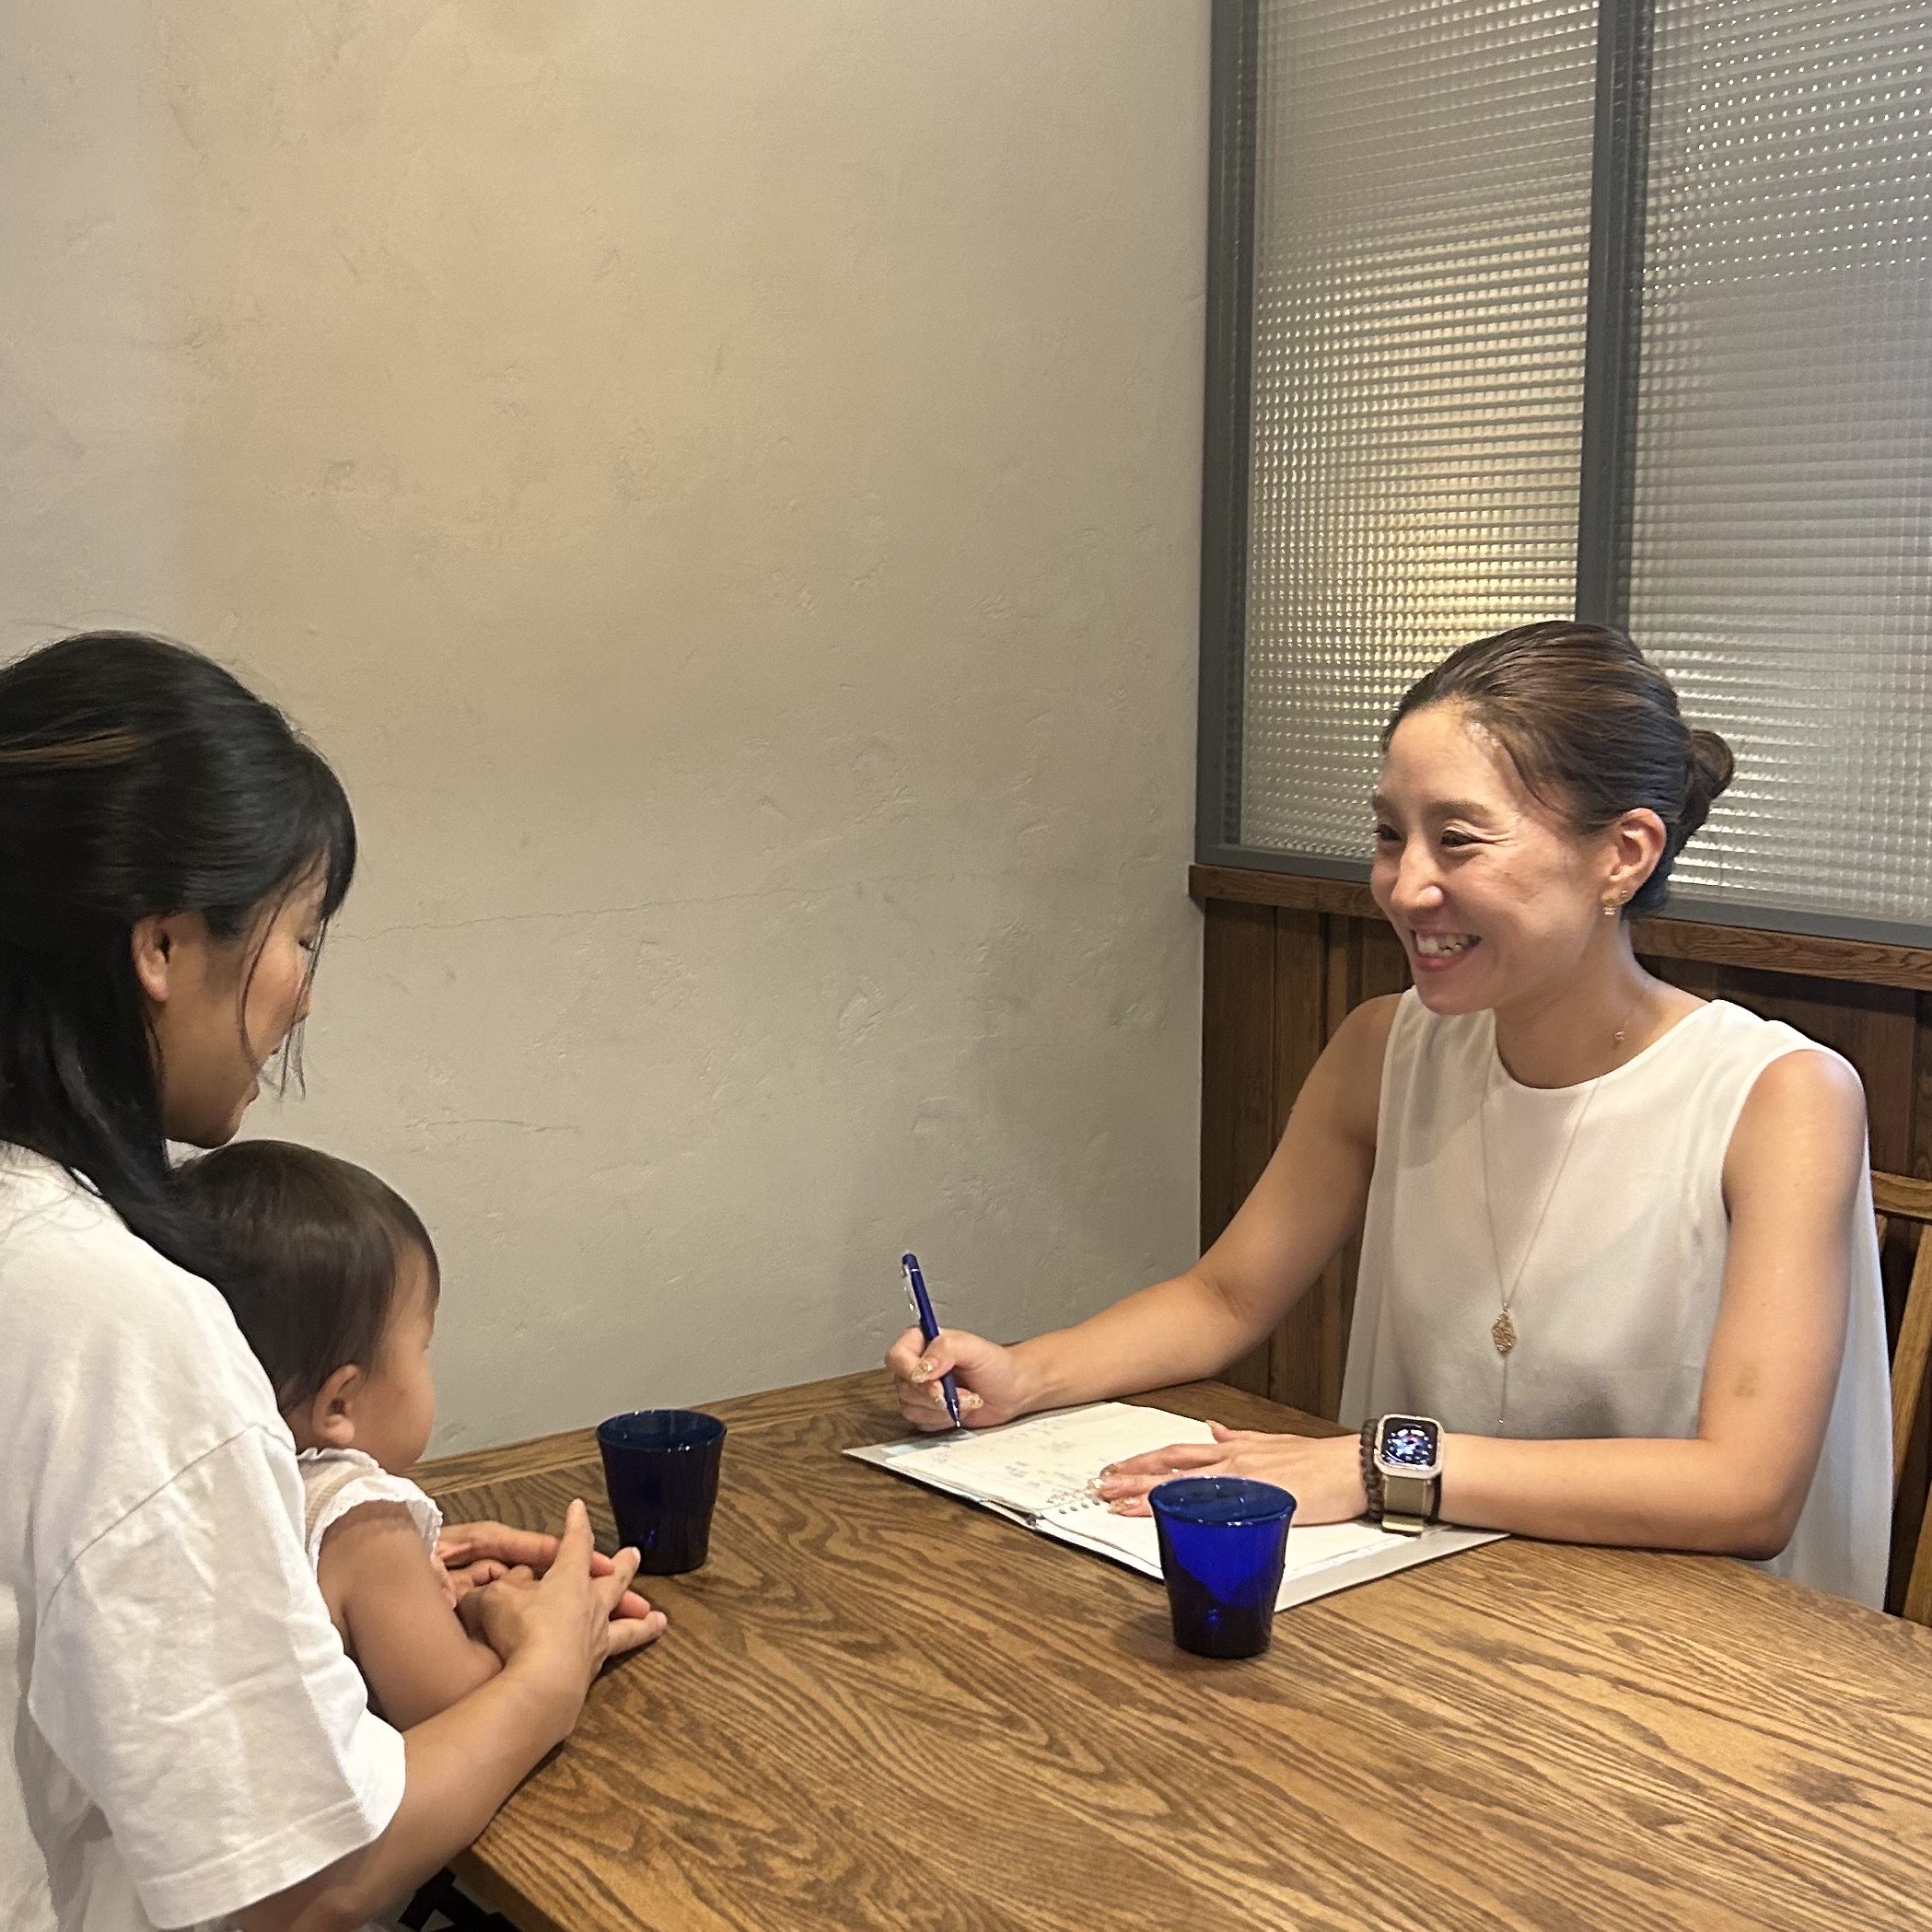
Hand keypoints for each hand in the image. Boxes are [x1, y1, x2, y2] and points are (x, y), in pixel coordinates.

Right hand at [455, 1501, 666, 1714]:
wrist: (543, 1683)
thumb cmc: (522, 1633)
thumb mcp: (493, 1601)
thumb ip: (490, 1590)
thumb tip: (485, 1589)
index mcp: (570, 1579)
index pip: (576, 1543)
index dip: (576, 1525)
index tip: (579, 1509)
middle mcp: (591, 1606)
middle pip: (614, 1580)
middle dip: (623, 1565)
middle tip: (634, 1555)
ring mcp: (596, 1640)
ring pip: (627, 1624)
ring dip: (642, 1620)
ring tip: (659, 1620)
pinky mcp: (592, 1672)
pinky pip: (613, 1656)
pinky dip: (622, 1653)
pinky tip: (614, 1658)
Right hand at [885, 1326, 1031, 1431]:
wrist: (1010, 1390)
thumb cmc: (996, 1366)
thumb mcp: (974, 1349)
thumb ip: (947, 1348)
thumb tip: (924, 1365)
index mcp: (921, 1342)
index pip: (897, 1357)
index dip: (912, 1372)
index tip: (937, 1381)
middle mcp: (915, 1365)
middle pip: (903, 1386)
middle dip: (935, 1395)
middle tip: (961, 1392)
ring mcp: (918, 1390)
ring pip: (910, 1408)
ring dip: (942, 1408)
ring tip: (966, 1398)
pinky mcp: (925, 1412)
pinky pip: (921, 1422)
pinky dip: (943, 1420)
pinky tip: (959, 1410)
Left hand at [1094, 1425, 1367, 1522]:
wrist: (1357, 1466)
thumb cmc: (1322, 1461)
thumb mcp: (1275, 1443)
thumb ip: (1240, 1438)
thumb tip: (1214, 1429)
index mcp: (1235, 1451)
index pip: (1178, 1454)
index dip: (1145, 1461)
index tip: (1117, 1467)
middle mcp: (1233, 1462)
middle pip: (1172, 1468)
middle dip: (1133, 1477)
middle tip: (1101, 1485)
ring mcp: (1245, 1481)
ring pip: (1185, 1486)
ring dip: (1149, 1495)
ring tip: (1117, 1503)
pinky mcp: (1263, 1501)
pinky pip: (1217, 1507)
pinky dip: (1191, 1512)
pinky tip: (1170, 1518)